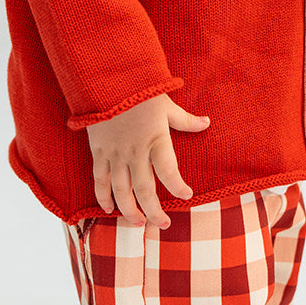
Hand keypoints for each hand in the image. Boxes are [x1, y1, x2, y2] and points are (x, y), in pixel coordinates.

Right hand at [86, 94, 209, 226]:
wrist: (106, 80)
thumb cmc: (140, 91)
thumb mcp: (167, 105)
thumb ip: (186, 120)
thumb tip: (206, 123)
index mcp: (156, 139)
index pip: (169, 171)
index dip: (178, 187)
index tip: (186, 196)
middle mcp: (135, 151)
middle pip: (144, 189)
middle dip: (154, 211)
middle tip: (163, 224)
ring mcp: (115, 153)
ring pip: (121, 190)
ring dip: (129, 210)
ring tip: (138, 224)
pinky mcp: (99, 152)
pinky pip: (100, 179)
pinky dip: (103, 196)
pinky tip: (108, 209)